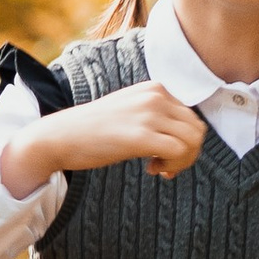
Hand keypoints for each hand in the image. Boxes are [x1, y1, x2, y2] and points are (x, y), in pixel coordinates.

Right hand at [0, 85, 206, 195]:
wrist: (61, 136)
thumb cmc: (94, 130)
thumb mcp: (130, 111)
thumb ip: (156, 116)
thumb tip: (187, 138)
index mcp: (155, 89)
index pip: (191, 117)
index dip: (184, 141)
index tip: (163, 154)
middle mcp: (155, 96)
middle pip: (197, 130)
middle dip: (187, 153)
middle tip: (164, 165)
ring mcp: (149, 114)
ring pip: (193, 141)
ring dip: (182, 161)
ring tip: (159, 168)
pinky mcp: (141, 136)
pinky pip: (179, 152)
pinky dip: (173, 166)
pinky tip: (153, 169)